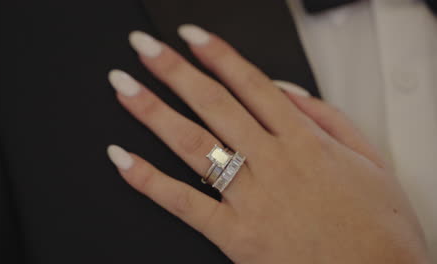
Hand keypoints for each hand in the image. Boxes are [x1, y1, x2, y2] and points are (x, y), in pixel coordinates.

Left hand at [106, 24, 428, 262]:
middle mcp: (274, 163)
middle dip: (175, 71)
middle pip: (214, 104)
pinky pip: (185, 204)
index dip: (219, 56)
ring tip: (126, 89)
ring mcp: (252, 198)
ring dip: (155, 113)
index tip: (193, 37)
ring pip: (194, 144)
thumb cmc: (377, 228)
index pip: (252, 85)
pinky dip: (150, 181)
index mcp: (305, 142)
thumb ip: (328, 120)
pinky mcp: (237, 236)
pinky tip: (124, 160)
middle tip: (145, 48)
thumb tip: (287, 93)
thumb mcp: (369, 161)